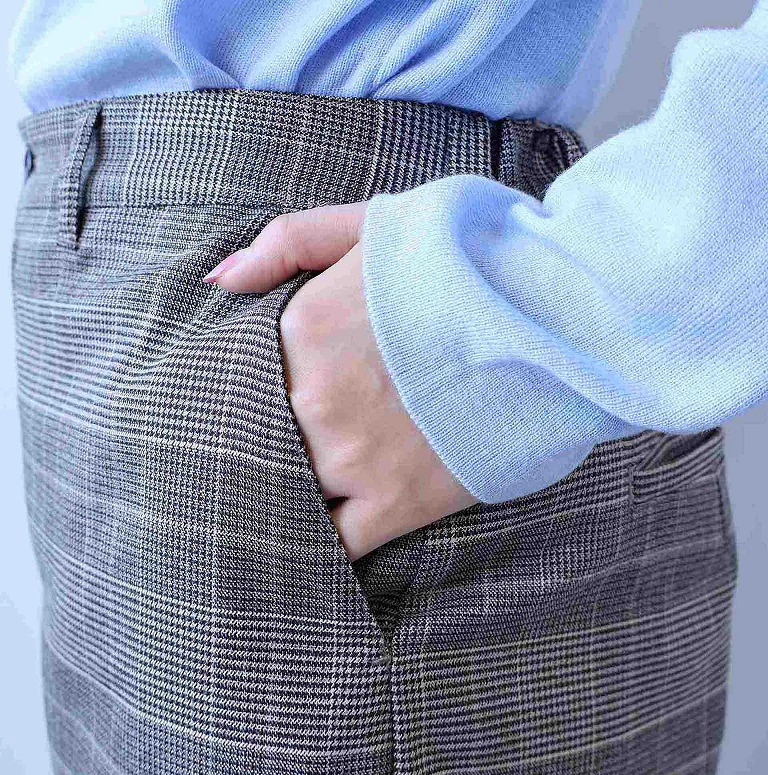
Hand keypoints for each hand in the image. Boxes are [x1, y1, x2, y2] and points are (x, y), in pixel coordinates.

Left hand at [203, 203, 475, 559]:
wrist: (559, 315)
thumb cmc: (468, 262)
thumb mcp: (374, 224)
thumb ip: (286, 242)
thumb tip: (218, 282)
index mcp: (303, 330)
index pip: (237, 376)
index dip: (239, 390)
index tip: (249, 399)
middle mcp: (315, 400)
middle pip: (254, 439)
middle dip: (254, 444)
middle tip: (263, 450)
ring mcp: (353, 459)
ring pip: (285, 494)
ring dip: (279, 496)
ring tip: (280, 497)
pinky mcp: (398, 502)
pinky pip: (334, 544)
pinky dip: (317, 545)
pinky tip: (310, 541)